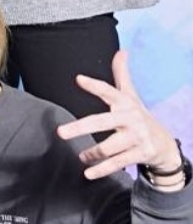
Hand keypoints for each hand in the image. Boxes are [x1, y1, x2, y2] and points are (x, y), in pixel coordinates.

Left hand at [57, 50, 179, 180]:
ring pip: (108, 147)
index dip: (94, 85)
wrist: (165, 145)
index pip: (108, 91)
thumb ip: (122, 75)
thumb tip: (121, 50)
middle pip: (101, 123)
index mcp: (125, 102)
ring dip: (91, 154)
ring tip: (80, 156)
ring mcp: (136, 138)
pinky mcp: (140, 154)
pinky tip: (88, 173)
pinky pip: (117, 163)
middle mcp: (130, 118)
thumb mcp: (131, 95)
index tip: (78, 79)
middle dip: (80, 128)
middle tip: (60, 133)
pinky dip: (101, 170)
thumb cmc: (138, 116)